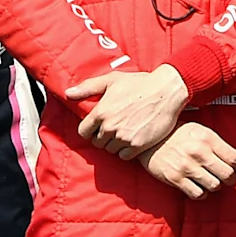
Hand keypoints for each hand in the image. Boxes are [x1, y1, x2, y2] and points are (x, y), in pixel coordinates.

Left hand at [66, 65, 190, 157]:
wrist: (167, 91)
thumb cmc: (140, 83)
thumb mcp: (112, 80)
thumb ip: (87, 88)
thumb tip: (68, 94)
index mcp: (100, 112)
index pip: (83, 132)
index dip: (90, 130)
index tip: (99, 126)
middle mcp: (110, 127)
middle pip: (97, 142)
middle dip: (103, 136)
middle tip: (116, 128)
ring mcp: (124, 137)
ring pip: (111, 150)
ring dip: (116, 144)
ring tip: (126, 133)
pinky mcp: (138, 145)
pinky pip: (124, 156)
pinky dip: (127, 150)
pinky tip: (134, 140)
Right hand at [142, 122, 235, 198]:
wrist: (150, 140)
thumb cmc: (180, 135)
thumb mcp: (203, 134)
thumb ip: (223, 147)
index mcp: (208, 139)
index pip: (234, 158)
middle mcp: (198, 152)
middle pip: (227, 174)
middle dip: (231, 179)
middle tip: (228, 179)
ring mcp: (186, 166)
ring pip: (214, 186)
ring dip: (216, 186)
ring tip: (212, 181)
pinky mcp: (175, 178)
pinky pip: (198, 194)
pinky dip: (202, 193)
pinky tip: (200, 187)